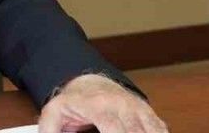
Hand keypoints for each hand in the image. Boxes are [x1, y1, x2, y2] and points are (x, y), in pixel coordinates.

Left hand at [38, 74, 166, 132]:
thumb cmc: (74, 100)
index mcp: (98, 105)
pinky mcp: (147, 111)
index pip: (113, 127)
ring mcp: (137, 107)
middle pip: (136, 131)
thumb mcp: (54, 112)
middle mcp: (122, 104)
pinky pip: (159, 128)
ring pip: (152, 129)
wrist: (89, 81)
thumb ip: (49, 130)